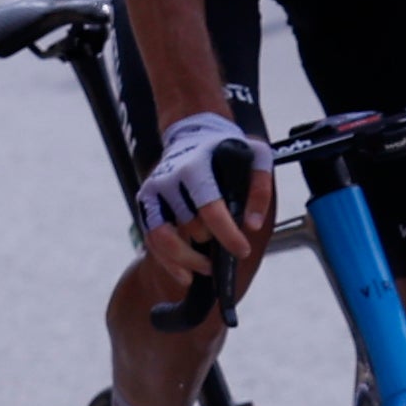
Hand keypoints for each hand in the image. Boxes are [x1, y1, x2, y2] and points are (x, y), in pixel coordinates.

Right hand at [133, 108, 263, 293]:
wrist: (191, 130)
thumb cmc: (226, 147)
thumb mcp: (256, 156)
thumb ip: (259, 189)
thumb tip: (251, 225)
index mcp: (196, 166)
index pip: (210, 209)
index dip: (227, 235)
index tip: (242, 252)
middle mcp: (169, 179)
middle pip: (190, 227)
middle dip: (211, 244)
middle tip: (226, 252)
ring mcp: (153, 192)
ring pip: (163, 239)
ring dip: (186, 262)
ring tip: (206, 270)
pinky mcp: (145, 203)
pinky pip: (152, 239)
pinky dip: (168, 262)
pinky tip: (185, 274)